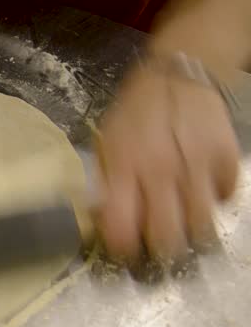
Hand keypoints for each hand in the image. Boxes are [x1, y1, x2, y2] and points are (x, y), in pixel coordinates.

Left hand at [98, 66, 239, 268]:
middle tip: (158, 250)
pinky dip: (215, 203)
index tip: (124, 253)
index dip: (122, 248)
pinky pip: (225, 197)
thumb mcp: (108, 142)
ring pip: (201, 225)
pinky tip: (202, 195)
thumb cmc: (134, 112)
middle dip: (161, 252)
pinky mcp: (226, 158)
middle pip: (166, 235)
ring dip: (191, 237)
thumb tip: (101, 218)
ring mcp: (197, 165)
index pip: (122, 225)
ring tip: (183, 234)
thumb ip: (105, 179)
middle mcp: (160, 170)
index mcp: (123, 167)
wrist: (176, 73)